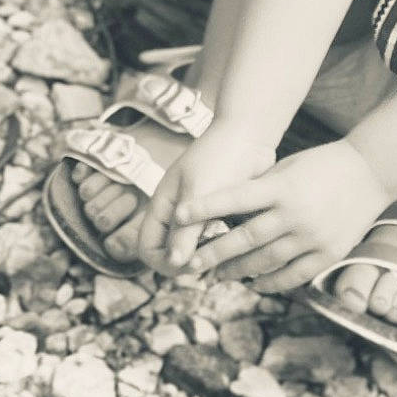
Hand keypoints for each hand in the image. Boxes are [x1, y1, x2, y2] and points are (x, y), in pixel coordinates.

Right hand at [136, 123, 275, 274]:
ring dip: (209, 256)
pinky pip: (216, 241)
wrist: (250, 133)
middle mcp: (177, 215)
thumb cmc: (220, 156)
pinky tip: (242, 245)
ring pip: (196, 251)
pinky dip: (225, 247)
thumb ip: (186, 229)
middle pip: (171, 254)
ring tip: (229, 252)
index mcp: (163, 207)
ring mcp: (199, 216)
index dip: (164, 263)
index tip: (191, 264)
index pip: (147, 249)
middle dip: (188, 262)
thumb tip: (174, 264)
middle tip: (214, 260)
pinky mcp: (221, 216)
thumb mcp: (200, 191)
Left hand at [175, 139, 393, 293]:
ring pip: (265, 262)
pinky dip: (270, 282)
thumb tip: (226, 213)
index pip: (234, 199)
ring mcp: (313, 237)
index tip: (178, 215)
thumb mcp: (287, 169)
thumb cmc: (324, 164)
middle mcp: (295, 214)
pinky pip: (293, 275)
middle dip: (213, 253)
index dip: (204, 208)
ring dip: (238, 271)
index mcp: (282, 187)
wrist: (372, 172)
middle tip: (191, 263)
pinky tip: (254, 284)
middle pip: (244, 239)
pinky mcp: (329, 253)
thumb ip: (260, 191)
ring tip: (218, 275)